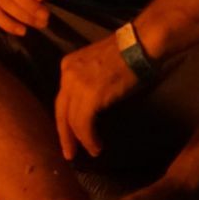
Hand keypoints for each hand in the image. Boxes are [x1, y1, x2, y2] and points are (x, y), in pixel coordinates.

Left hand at [55, 34, 140, 159]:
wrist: (138, 45)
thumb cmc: (126, 55)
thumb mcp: (97, 67)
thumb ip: (88, 83)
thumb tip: (91, 105)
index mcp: (67, 67)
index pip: (63, 98)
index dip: (65, 119)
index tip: (69, 134)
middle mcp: (67, 75)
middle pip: (61, 110)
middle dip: (64, 134)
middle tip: (69, 154)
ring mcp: (77, 84)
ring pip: (71, 119)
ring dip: (80, 139)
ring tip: (90, 152)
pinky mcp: (90, 95)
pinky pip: (83, 122)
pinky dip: (88, 137)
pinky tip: (96, 146)